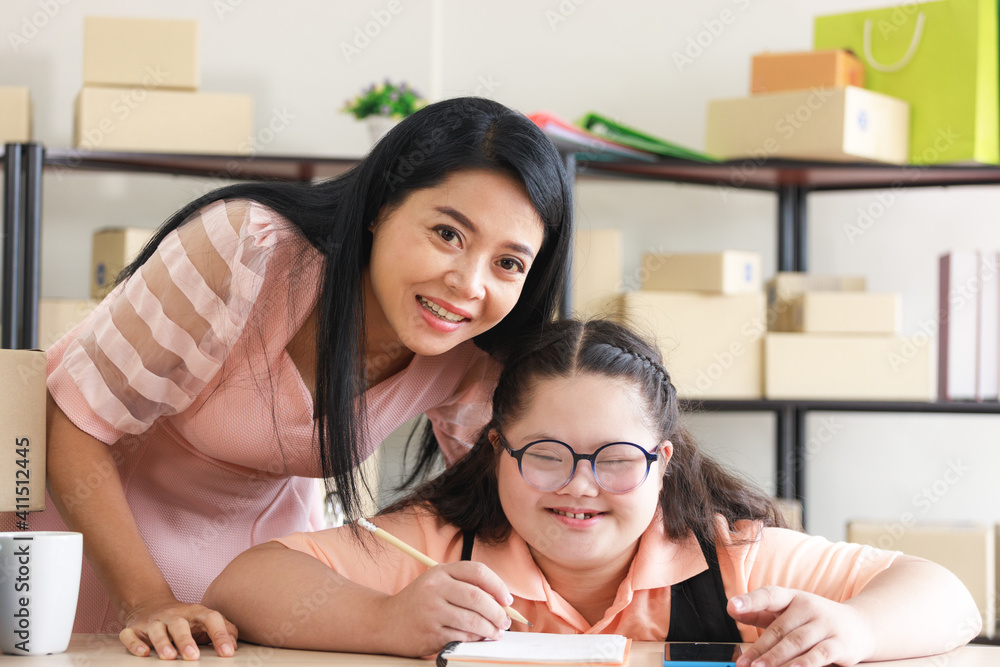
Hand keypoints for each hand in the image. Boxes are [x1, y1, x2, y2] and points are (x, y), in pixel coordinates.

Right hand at [118, 594, 238, 659]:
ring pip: (156, 629)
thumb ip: (224, 630)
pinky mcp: (134, 629)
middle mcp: (174, 615)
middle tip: (194, 657)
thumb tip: (234, 646)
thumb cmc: (187, 620)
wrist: (151, 604)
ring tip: (169, 657)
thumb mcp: (206, 621)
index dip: (220, 635)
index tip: (227, 654)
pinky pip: (131, 635)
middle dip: (186, 640)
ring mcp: (153, 621)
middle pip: (180, 624)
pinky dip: (134, 644)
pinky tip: (143, 653)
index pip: (211, 619)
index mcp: (196, 612)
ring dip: (162, 643)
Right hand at [376, 561, 512, 656]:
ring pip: (473, 620)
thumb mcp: (437, 583)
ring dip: (490, 629)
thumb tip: (501, 601)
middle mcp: (435, 588)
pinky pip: (462, 636)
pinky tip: (479, 638)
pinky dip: (475, 639)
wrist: (386, 622)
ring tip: (496, 632)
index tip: (507, 600)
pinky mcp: (431, 632)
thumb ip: (464, 585)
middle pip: (478, 598)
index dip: (498, 585)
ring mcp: (432, 611)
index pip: (478, 572)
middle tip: (506, 621)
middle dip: (498, 612)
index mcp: (441, 571)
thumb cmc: (419, 603)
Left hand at [728, 586, 875, 666]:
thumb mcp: (789, 612)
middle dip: (759, 648)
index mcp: (793, 597)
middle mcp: (809, 607)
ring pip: (796, 642)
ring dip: (776, 658)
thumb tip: (732, 610)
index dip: (750, 600)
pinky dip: (805, 663)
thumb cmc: (814, 620)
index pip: (770, 595)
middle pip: (779, 628)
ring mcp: (825, 624)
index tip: (731, 606)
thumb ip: (761, 612)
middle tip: (744, 663)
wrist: (861, 626)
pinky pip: (819, 655)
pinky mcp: (839, 643)